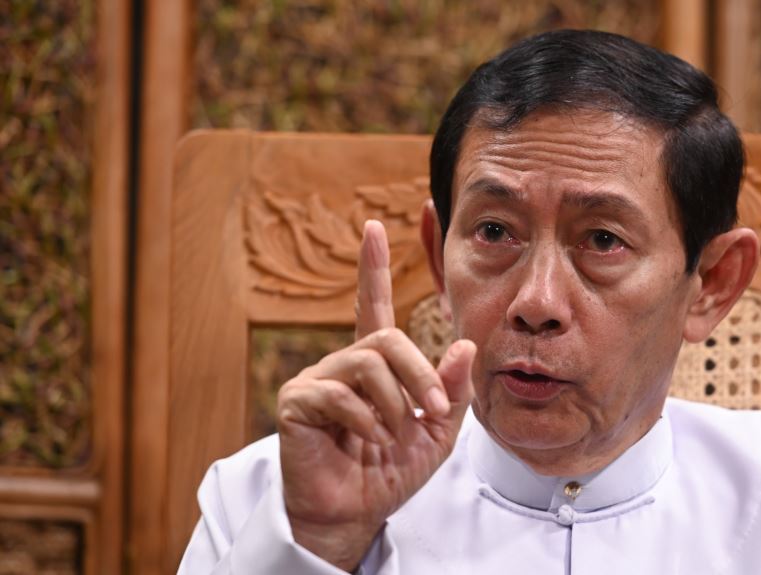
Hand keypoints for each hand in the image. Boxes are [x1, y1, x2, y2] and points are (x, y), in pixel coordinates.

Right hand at [276, 220, 475, 570]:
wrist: (356, 513)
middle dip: (420, 375)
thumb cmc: (390, 471)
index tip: (375, 228)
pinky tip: (367, 441)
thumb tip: (463, 344)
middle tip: (434, 413)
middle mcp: (343, 364)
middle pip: (387, 339)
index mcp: (375, 365)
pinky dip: (367, 421)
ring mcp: (317, 379)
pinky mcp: (297, 401)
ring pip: (368, 364)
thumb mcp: (437, 431)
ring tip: (395, 434)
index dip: (374, 268)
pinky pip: (341, 395)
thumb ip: (451, 390)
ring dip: (396, 403)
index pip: (374, 306)